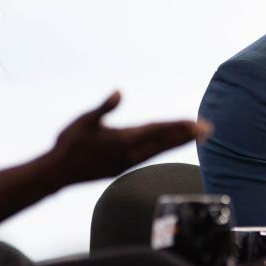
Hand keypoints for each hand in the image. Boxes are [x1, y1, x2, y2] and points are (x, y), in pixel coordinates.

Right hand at [43, 91, 210, 186]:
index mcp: (124, 140)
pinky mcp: (123, 167)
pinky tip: (171, 145)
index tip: (196, 122)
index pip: (158, 130)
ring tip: (198, 136)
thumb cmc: (68, 143)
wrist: (57, 173)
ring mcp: (128, 162)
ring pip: (160, 150)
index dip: (178, 126)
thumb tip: (118, 92)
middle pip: (165, 142)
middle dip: (187, 135)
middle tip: (209, 129)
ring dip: (179, 142)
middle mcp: (130, 153)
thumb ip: (103, 107)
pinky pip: (150, 156)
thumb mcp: (84, 121)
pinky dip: (164, 149)